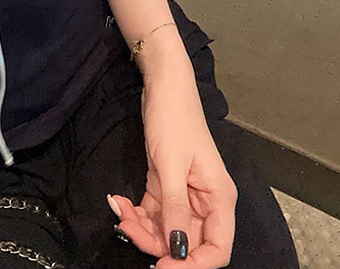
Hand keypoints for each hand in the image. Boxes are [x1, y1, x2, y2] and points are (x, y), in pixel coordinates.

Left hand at [107, 69, 237, 268]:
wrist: (163, 87)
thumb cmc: (175, 119)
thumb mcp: (171, 166)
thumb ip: (176, 210)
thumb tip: (178, 251)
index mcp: (219, 198)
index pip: (217, 250)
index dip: (193, 266)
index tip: (163, 267)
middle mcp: (206, 201)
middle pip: (186, 243)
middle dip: (156, 243)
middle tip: (128, 228)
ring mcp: (185, 195)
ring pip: (165, 231)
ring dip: (140, 228)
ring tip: (120, 211)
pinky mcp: (166, 186)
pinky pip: (153, 214)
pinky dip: (136, 214)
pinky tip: (120, 201)